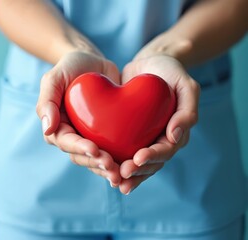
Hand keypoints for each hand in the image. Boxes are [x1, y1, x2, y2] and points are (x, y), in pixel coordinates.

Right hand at [36, 51, 121, 186]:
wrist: (94, 63)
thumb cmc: (70, 67)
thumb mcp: (54, 78)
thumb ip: (47, 101)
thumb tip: (47, 130)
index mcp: (57, 126)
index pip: (66, 142)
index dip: (79, 148)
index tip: (95, 150)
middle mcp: (72, 136)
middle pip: (81, 156)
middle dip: (96, 163)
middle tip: (112, 166)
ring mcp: (90, 138)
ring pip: (97, 160)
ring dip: (108, 169)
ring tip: (123, 172)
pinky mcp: (107, 136)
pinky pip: (113, 152)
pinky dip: (121, 160)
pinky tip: (134, 165)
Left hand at [118, 54, 199, 194]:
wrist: (148, 65)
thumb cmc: (170, 72)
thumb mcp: (185, 85)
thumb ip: (186, 111)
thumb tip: (174, 137)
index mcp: (176, 132)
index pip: (166, 150)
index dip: (153, 157)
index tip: (138, 158)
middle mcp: (159, 140)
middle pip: (150, 163)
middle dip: (137, 171)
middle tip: (122, 173)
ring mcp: (143, 140)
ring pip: (136, 164)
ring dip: (126, 175)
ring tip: (114, 182)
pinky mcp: (127, 136)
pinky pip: (121, 152)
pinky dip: (114, 163)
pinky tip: (103, 170)